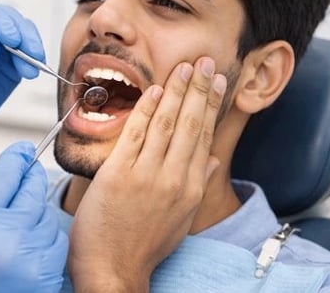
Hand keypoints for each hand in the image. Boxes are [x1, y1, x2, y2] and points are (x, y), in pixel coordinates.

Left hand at [0, 0, 43, 142]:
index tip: (10, 38)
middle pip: (5, 15)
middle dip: (21, 32)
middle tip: (30, 52)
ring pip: (21, 30)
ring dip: (31, 46)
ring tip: (33, 68)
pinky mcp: (11, 56)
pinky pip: (28, 50)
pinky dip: (34, 59)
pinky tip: (33, 72)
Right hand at [0, 142, 67, 292]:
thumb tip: (8, 163)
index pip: (8, 171)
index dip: (17, 156)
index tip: (22, 151)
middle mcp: (5, 238)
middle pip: (33, 188)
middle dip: (28, 183)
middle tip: (20, 186)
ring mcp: (30, 259)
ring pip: (47, 214)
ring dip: (36, 215)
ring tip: (13, 234)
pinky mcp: (46, 277)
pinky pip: (56, 242)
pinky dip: (45, 241)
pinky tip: (24, 252)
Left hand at [68, 57, 226, 291]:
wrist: (112, 268)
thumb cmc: (143, 245)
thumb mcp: (180, 218)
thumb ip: (197, 185)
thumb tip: (212, 160)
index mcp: (190, 188)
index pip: (205, 136)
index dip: (211, 104)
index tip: (217, 81)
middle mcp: (173, 179)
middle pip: (191, 124)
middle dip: (200, 89)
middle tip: (206, 62)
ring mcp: (146, 176)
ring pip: (167, 124)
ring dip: (177, 92)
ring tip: (184, 68)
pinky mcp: (119, 175)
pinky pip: (136, 135)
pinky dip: (146, 111)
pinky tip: (154, 92)